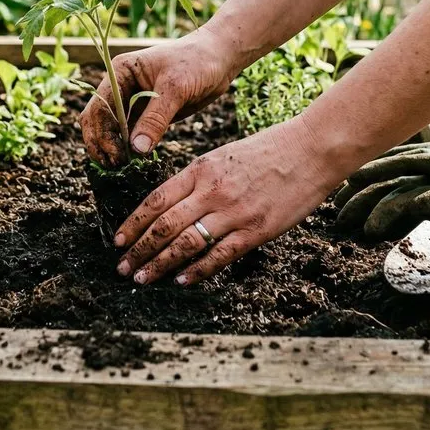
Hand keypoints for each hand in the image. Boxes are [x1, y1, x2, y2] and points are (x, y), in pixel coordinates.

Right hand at [81, 27, 241, 165]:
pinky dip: (130, 149)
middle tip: (115, 167)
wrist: (219, 59)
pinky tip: (135, 162)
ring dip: (113, 149)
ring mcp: (132, 101)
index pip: (100, 107)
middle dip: (102, 144)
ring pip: (111, 130)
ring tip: (122, 169)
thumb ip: (155, 118)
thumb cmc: (196, 62)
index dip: (103, 134)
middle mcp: (120, 87)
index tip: (116, 156)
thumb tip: (136, 149)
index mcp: (120, 72)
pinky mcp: (146, 114)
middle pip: (98, 121)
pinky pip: (130, 135)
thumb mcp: (176, 88)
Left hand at [113, 119, 341, 285]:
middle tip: (122, 267)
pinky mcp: (256, 230)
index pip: (156, 200)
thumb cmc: (270, 150)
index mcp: (201, 169)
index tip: (118, 240)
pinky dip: (198, 270)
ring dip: (159, 264)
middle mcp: (212, 191)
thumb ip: (198, 179)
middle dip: (139, 250)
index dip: (133, 223)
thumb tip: (173, 204)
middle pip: (164, 225)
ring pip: (185, 243)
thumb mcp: (224, 156)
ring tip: (142, 278)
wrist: (312, 148)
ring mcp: (234, 212)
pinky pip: (219, 255)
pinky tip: (182, 280)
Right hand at [334, 140, 429, 239]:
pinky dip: (372, 168)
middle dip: (377, 201)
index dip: (413, 209)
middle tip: (350, 223)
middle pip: (409, 180)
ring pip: (397, 167)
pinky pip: (398, 158)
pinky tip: (348, 178)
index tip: (383, 228)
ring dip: (366, 183)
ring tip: (338, 200)